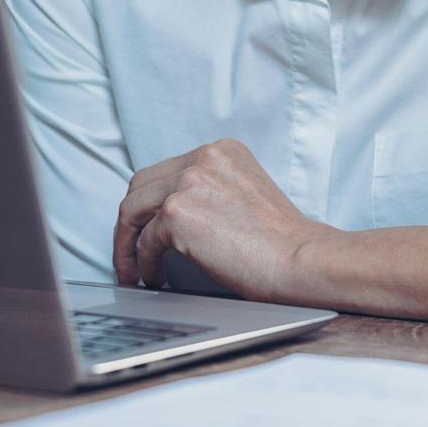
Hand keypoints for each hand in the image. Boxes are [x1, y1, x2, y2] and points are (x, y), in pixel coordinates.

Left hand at [113, 138, 333, 300]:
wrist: (299, 260)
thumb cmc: (280, 242)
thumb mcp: (244, 194)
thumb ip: (210, 190)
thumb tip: (169, 216)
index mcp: (221, 150)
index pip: (166, 171)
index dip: (150, 203)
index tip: (146, 228)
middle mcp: (202, 158)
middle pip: (141, 185)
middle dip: (131, 221)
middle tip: (131, 250)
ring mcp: (188, 182)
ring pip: (133, 210)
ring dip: (127, 244)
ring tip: (134, 269)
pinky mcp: (178, 212)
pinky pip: (144, 240)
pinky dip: (143, 262)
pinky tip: (154, 276)